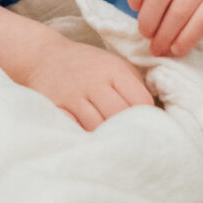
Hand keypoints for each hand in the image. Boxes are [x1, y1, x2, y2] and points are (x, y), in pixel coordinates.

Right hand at [17, 35, 153, 130]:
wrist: (43, 56)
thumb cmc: (88, 65)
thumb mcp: (114, 65)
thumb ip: (136, 85)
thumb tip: (159, 116)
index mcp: (113, 69)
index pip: (141, 101)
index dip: (148, 117)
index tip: (148, 127)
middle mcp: (93, 80)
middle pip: (120, 116)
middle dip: (129, 130)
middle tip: (133, 142)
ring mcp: (72, 95)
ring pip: (97, 127)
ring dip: (106, 138)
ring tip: (114, 145)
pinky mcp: (54, 107)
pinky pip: (73, 129)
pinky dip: (83, 137)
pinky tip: (90, 142)